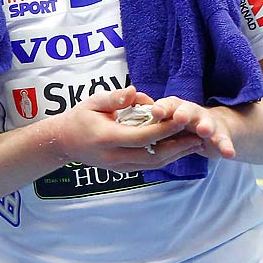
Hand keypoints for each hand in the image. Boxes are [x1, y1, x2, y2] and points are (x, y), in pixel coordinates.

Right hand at [50, 87, 206, 172]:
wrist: (64, 142)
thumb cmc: (80, 117)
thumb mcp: (93, 101)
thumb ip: (115, 97)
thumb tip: (135, 93)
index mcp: (107, 138)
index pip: (143, 136)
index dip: (165, 129)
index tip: (183, 118)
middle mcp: (114, 156)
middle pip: (153, 154)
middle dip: (178, 145)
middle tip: (199, 135)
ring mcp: (118, 166)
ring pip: (153, 163)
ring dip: (176, 154)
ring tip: (196, 143)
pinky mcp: (122, 170)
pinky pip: (148, 165)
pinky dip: (166, 158)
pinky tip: (179, 149)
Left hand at [148, 97, 235, 158]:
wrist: (205, 126)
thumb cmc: (174, 122)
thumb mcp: (159, 117)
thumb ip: (144, 112)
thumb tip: (130, 97)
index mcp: (172, 108)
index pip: (166, 105)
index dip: (162, 108)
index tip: (155, 113)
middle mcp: (189, 112)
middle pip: (186, 111)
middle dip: (183, 114)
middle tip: (179, 117)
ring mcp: (205, 123)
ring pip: (205, 125)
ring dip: (204, 127)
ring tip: (204, 131)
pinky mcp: (218, 135)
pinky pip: (221, 141)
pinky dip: (225, 146)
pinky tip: (228, 153)